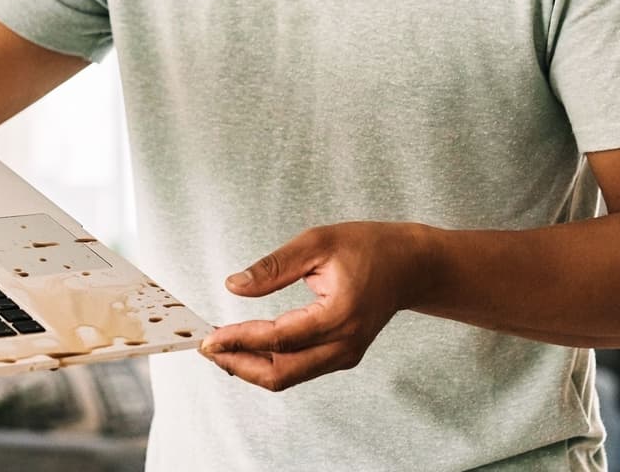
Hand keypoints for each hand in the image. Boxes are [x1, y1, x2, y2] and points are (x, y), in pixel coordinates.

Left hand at [199, 221, 429, 391]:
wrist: (411, 267)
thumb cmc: (368, 247)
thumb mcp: (317, 242)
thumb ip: (274, 267)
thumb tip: (234, 286)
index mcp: (340, 314)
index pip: (279, 338)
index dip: (240, 339)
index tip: (210, 337)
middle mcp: (345, 344)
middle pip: (282, 373)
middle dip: (239, 364)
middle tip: (208, 348)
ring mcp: (346, 355)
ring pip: (289, 377)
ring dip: (251, 367)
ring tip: (221, 348)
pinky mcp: (342, 357)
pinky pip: (300, 369)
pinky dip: (270, 362)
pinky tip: (246, 348)